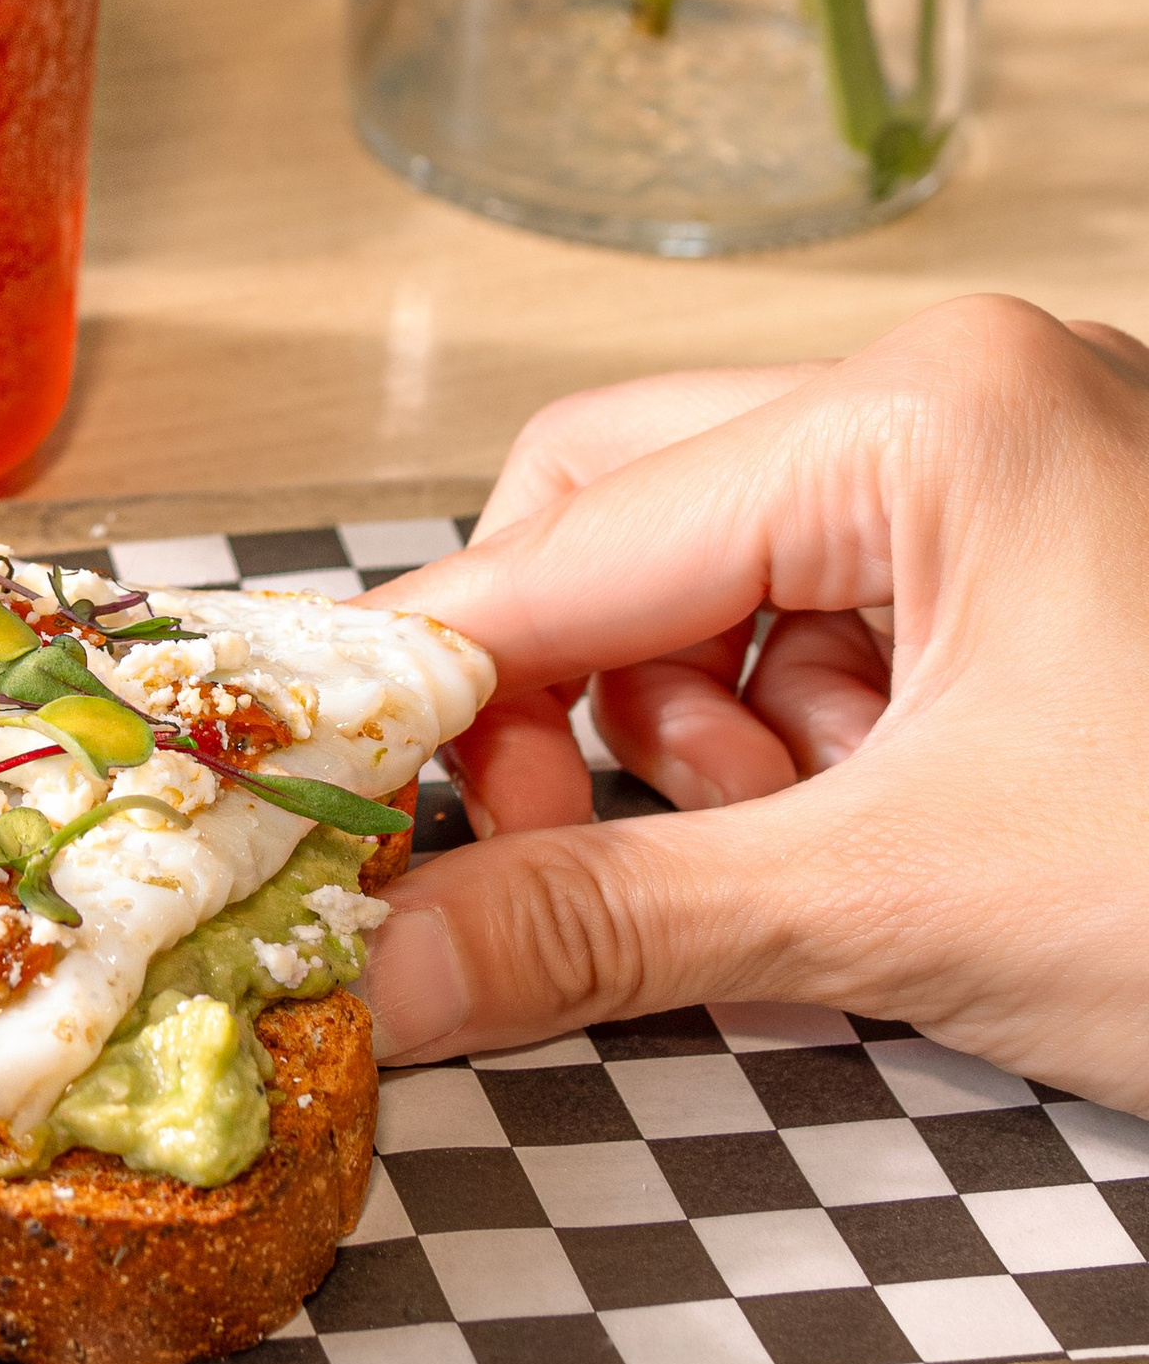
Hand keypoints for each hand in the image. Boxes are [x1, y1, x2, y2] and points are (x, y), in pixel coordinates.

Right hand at [354, 296, 1148, 1114]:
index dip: (440, 682)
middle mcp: (961, 391)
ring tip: (796, 854)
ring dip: (695, 735)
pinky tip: (864, 832)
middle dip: (581, 703)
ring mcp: (1009, 465)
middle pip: (628, 513)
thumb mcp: (913, 908)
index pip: (579, 533)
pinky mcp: (1040, 555)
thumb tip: (388, 972)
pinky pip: (821, 617)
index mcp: (930, 409)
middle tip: (584, 853)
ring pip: (716, 573)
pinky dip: (791, 739)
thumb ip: (618, 925)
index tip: (323, 794)